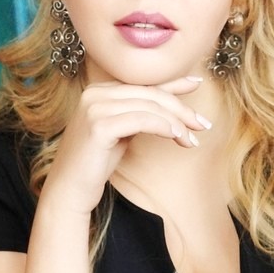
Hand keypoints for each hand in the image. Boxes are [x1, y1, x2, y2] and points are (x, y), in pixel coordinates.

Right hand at [39, 76, 210, 215]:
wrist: (70, 188)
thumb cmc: (96, 163)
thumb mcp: (123, 132)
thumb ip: (141, 113)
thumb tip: (171, 104)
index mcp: (99, 91)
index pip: (144, 85)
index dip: (173, 84)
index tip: (196, 84)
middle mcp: (95, 93)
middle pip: (150, 95)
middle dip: (181, 109)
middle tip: (203, 125)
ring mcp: (94, 107)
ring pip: (149, 107)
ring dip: (176, 123)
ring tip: (191, 140)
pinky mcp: (98, 125)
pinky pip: (141, 120)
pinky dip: (163, 127)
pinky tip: (177, 137)